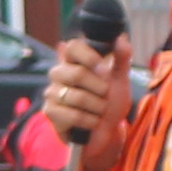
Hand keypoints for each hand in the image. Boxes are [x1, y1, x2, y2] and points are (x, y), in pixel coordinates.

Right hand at [46, 36, 133, 166]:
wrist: (106, 133)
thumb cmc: (110, 104)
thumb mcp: (120, 80)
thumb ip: (121, 58)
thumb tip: (121, 37)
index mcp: (75, 61)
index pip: (73, 47)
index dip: (90, 57)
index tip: (105, 71)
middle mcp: (59, 74)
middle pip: (77, 73)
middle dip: (100, 89)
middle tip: (106, 96)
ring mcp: (52, 93)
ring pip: (77, 97)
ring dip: (98, 108)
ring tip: (100, 112)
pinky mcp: (49, 112)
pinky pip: (72, 115)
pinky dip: (89, 121)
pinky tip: (92, 123)